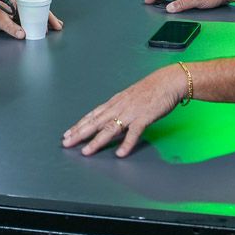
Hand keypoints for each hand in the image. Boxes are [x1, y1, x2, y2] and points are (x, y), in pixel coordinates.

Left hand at [2, 0, 64, 32]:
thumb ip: (10, 26)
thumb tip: (22, 34)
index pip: (38, 4)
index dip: (48, 14)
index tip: (54, 23)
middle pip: (38, 7)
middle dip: (48, 17)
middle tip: (57, 27)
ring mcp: (16, 5)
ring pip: (33, 11)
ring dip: (42, 19)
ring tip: (51, 27)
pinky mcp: (13, 11)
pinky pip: (27, 15)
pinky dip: (34, 21)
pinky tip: (38, 27)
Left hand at [62, 66, 183, 156]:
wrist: (168, 81)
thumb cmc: (151, 89)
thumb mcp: (129, 97)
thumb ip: (119, 108)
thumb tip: (110, 119)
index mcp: (115, 102)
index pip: (92, 115)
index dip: (79, 125)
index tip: (67, 133)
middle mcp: (119, 107)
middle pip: (95, 122)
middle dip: (79, 133)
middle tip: (66, 143)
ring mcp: (130, 112)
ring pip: (110, 128)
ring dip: (97, 141)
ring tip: (86, 152)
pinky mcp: (144, 117)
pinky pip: (134, 133)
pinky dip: (127, 143)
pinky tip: (120, 153)